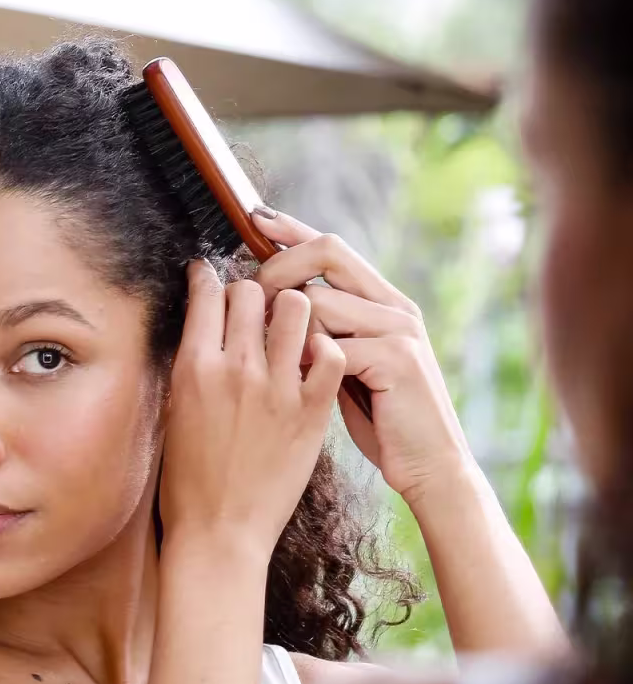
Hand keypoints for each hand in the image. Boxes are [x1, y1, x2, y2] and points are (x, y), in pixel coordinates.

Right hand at [158, 260, 345, 561]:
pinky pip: (330, 354)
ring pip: (296, 307)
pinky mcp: (311, 412)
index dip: (211, 278)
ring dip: (292, 309)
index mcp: (194, 367)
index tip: (214, 278)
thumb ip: (193, 365)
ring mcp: (277, 389)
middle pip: (252, 290)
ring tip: (288, 328)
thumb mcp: (175, 413)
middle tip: (255, 307)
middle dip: (252, 289)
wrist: (220, 533)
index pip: (208, 291)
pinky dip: (324, 347)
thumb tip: (204, 327)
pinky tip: (313, 360)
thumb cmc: (188, 479)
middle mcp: (236, 368)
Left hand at [252, 211, 472, 501]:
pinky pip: (332, 345)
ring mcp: (399, 330)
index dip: (293, 229)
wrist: (430, 465)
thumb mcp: (352, 366)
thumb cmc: (383, 418)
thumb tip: (278, 307)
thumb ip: (328, 333)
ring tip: (281, 361)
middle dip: (280, 266)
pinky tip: (305, 384)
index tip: (255, 218)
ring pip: (320, 302)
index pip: (332, 246)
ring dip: (288, 330)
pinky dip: (309, 363)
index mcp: (384, 303)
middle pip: (329, 250)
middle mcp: (395, 307)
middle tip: (253, 291)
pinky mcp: (397, 360)